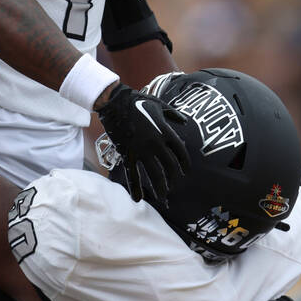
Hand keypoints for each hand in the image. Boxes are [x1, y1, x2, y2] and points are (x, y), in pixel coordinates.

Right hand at [96, 84, 188, 202]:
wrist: (115, 102)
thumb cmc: (138, 101)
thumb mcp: (160, 104)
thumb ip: (173, 115)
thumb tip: (185, 121)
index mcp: (166, 132)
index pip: (181, 152)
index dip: (185, 163)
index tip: (185, 171)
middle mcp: (156, 143)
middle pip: (170, 166)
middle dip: (173, 179)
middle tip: (173, 187)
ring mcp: (141, 150)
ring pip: (154, 173)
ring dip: (160, 187)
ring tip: (163, 198)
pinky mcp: (127, 153)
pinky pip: (133, 173)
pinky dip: (135, 187)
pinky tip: (138, 198)